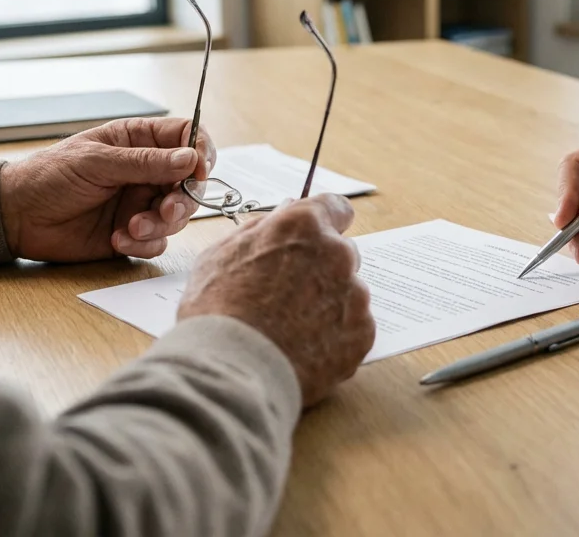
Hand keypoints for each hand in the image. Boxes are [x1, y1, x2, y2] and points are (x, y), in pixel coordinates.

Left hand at [0, 118, 215, 261]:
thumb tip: (189, 158)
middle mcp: (146, 171)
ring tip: (131, 228)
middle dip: (183, 198)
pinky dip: (144, 243)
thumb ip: (144, 162)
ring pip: (178, 214)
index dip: (200, 151)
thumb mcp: (96, 162)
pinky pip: (159, 241)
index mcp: (139, 141)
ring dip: (161, 224)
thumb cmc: (50, 177)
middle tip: (165, 209)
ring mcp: (142, 202)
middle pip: (190, 181)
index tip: (198, 170)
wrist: (18, 217)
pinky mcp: (134, 232)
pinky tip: (117, 239)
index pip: (187, 136)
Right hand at [179, 195, 374, 405]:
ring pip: (349, 292)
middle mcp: (336, 254)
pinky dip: (335, 337)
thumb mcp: (221, 254)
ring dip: (328, 304)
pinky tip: (304, 349)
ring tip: (291, 330)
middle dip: (322, 268)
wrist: (230, 370)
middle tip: (289, 295)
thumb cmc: (216, 310)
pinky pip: (354, 328)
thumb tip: (282, 214)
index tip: (318, 236)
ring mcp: (354, 295)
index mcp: (303, 227)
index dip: (326, 221)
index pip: (336, 207)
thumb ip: (259, 229)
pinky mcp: (362, 333)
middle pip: (341, 254)